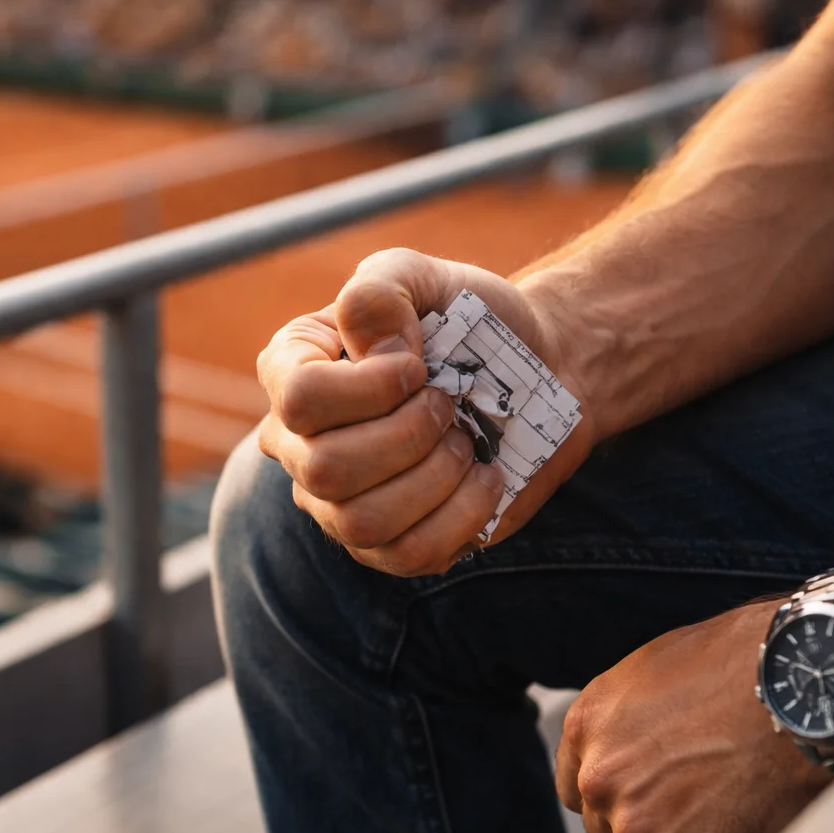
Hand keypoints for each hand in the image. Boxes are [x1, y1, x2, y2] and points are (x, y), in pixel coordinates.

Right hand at [256, 248, 598, 575]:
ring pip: (362, 521)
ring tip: (464, 443)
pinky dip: (461, 516)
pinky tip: (486, 478)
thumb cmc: (473, 322)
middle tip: (448, 405)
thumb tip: (368, 343)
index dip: (370, 388)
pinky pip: (409, 555)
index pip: (298, 399)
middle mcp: (300, 444)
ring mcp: (339, 503)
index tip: (419, 364)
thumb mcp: (427, 277)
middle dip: (408, 435)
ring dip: (434, 477)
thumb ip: (382, 287)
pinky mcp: (389, 546)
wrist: (540, 371)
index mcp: (293, 370)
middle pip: (326, 470)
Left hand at [554, 602, 831, 832]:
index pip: (581, 792)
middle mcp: (601, 778)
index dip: (622, 804)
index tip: (659, 804)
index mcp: (589, 723)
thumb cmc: (755, 663)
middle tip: (709, 822)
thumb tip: (639, 751)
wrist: (814, 687)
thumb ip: (633, 718)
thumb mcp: (664, 668)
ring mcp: (638, 827)